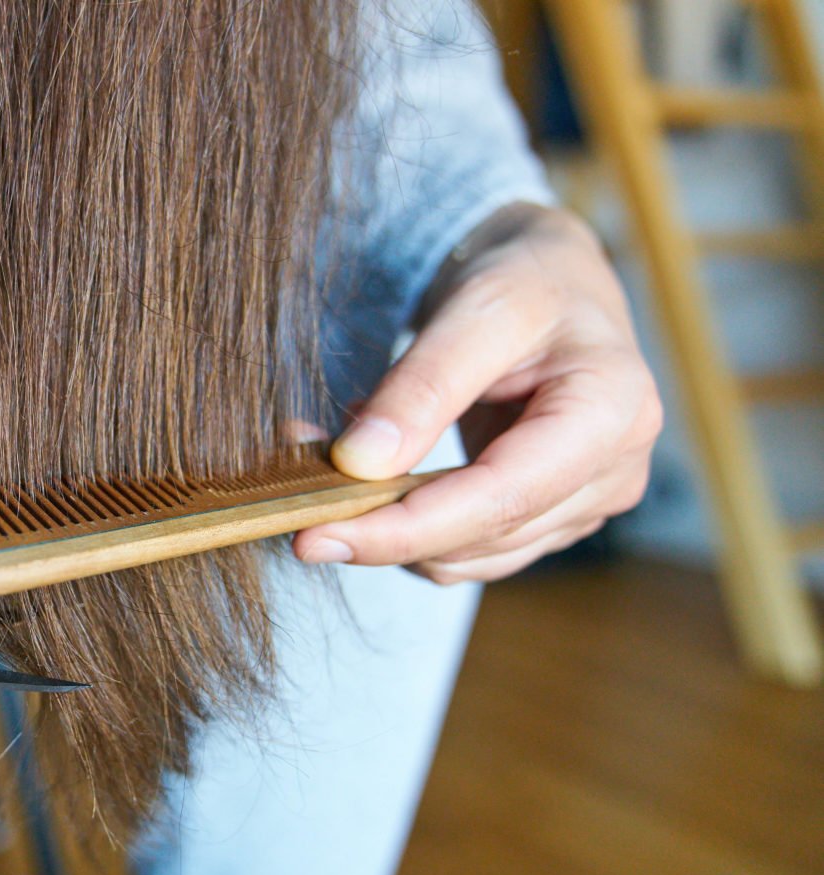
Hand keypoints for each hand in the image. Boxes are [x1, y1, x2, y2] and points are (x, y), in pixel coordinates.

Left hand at [294, 204, 661, 583]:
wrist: (553, 283)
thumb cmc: (525, 282)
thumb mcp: (474, 309)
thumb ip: (421, 387)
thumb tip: (360, 464)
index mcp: (612, 411)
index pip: (498, 499)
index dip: (403, 529)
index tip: (315, 534)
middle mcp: (614, 472)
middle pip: (482, 538)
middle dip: (384, 532)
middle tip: (294, 506)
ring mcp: (586, 503)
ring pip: (470, 558)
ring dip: (393, 531)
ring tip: (333, 471)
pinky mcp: (552, 517)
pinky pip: (469, 550)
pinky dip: (412, 527)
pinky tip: (377, 481)